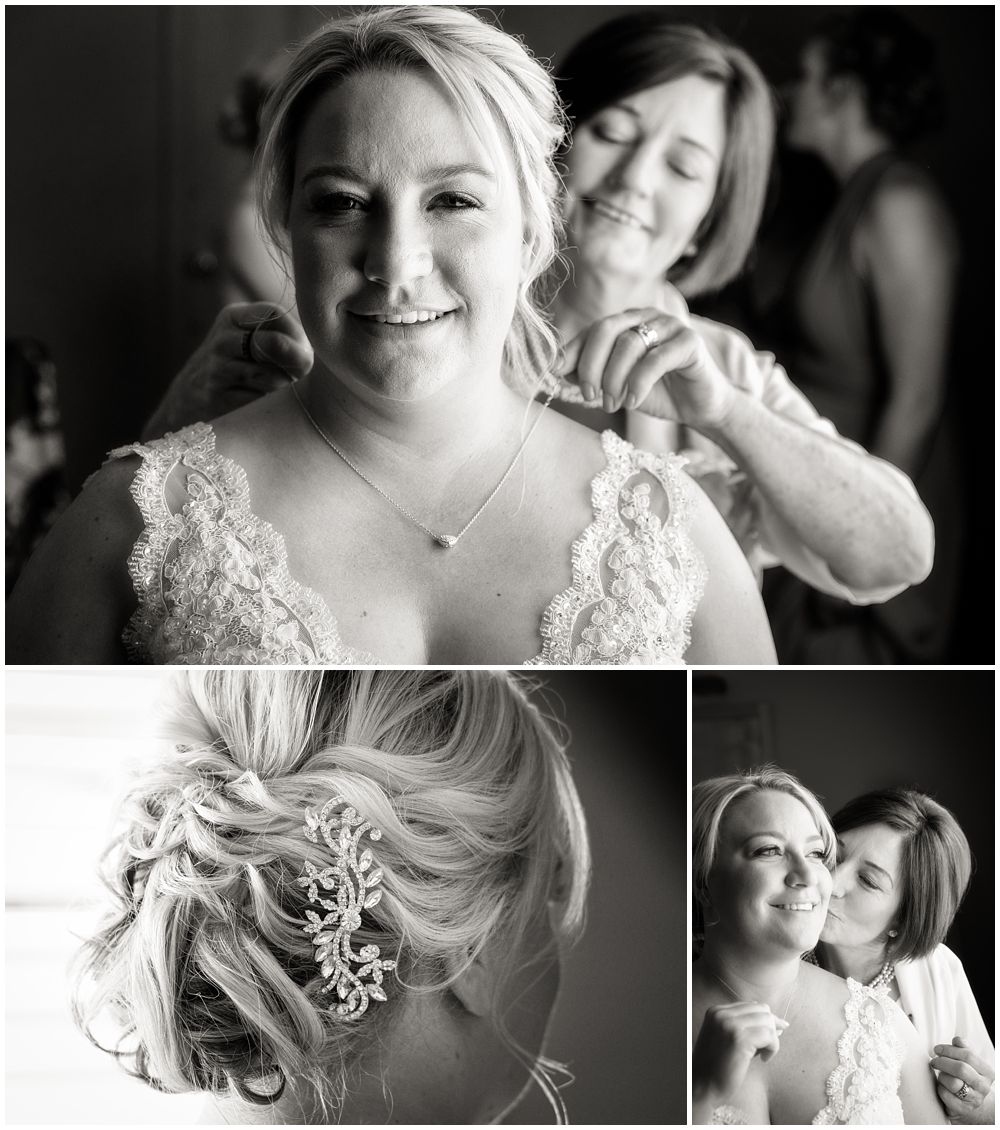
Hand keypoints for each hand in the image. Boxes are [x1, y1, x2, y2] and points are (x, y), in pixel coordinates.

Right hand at [142, 302, 312, 438]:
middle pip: (276, 344)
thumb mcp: (249, 341)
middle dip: (295, 364)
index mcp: (233, 318)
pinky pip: (259, 401)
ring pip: (271, 376)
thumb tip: (307, 356)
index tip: (304, 353)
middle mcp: (222, 340)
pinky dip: (267, 405)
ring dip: (283, 387)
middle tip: (297, 376)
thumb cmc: (235, 369)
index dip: (297, 335)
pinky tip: (259, 404)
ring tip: (276, 390)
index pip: (275, 314)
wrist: (185, 403)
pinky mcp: (217, 399)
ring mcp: (216, 370)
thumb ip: (282, 338)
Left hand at [556, 307, 735, 429]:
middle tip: (589, 395)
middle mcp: (646, 317)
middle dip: (590, 365)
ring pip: (629, 344)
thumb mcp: (615, 385)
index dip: (572, 352)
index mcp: (627, 323)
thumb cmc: (656, 393)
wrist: (698, 407)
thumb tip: (556, 368)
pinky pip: (657, 358)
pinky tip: (633, 402)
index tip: (557, 375)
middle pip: (606, 328)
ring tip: (612, 404)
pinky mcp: (690, 341)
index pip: (592, 330)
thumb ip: (590, 374)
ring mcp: (670, 326)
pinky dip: (639, 382)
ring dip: (614, 379)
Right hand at [692, 1002, 788, 1110]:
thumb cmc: (717, 1067)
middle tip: (770, 1046)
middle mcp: (722, 1013)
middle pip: (762, 1010)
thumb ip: (744, 1028)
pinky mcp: (739, 1038)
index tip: (776, 1032)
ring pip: (767, 1021)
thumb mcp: (726, 1039)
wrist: (703, 1086)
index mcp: (716, 1011)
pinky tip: (764, 1059)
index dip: (766, 1019)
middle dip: (771, 1027)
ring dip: (772, 1040)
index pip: (751, 1005)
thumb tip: (777, 1023)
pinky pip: (769, 1035)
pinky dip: (773, 1048)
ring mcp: (730, 1024)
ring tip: (764, 1054)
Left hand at [932, 1037, 994, 1117]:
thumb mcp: (970, 1062)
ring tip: (940, 1074)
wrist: (973, 1102)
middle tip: (934, 1061)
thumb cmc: (968, 1077)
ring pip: (952, 1083)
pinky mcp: (962, 1109)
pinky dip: (939, 1088)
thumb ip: (964, 1049)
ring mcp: (974, 1099)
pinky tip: (941, 1085)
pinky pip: (945, 1095)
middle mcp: (983, 1086)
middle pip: (961, 1068)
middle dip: (943, 1062)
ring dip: (941, 1076)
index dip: (949, 1050)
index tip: (937, 1049)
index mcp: (987, 1072)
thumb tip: (957, 1040)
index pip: (968, 1055)